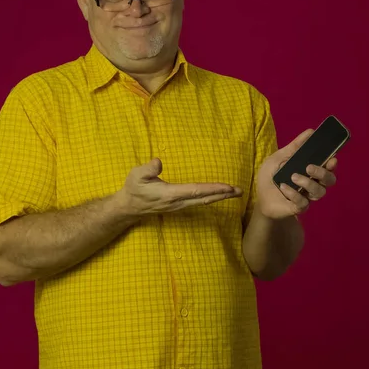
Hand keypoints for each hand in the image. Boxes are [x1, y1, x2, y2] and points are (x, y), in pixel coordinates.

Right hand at [117, 158, 241, 216]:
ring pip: (203, 201)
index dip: (212, 189)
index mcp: (170, 194)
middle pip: (204, 198)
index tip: (227, 187)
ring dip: (219, 197)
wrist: (129, 207)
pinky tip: (218, 195)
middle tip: (239, 191)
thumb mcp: (136, 175)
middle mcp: (178, 202)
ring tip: (234, 192)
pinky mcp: (179, 205)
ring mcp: (179, 205)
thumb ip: (148, 169)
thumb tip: (158, 162)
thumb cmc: (134, 188)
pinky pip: (199, 201)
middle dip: (222, 194)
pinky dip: (211, 197)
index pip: (196, 190)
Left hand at [256, 129, 337, 219]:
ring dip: (307, 183)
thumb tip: (310, 131)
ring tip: (293, 177)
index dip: (332, 163)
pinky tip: (284, 187)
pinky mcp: (299, 207)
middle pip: (330, 180)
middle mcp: (313, 183)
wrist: (260, 198)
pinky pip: (303, 203)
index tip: (332, 157)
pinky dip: (294, 194)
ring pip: (320, 191)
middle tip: (309, 167)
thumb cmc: (271, 176)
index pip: (328, 166)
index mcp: (310, 170)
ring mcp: (307, 196)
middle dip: (323, 173)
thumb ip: (295, 147)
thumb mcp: (279, 158)